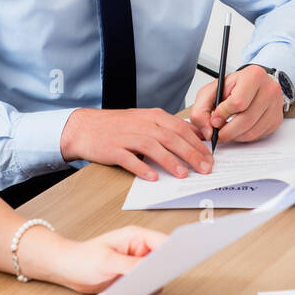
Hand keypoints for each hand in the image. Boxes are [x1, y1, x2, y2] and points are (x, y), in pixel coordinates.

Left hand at [46, 226, 167, 294]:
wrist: (66, 270)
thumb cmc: (81, 258)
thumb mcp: (106, 261)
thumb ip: (131, 265)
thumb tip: (152, 270)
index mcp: (137, 237)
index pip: (165, 242)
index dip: (176, 251)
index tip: (180, 262)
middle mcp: (140, 251)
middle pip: (164, 262)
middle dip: (159, 275)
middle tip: (149, 283)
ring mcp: (137, 266)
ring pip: (156, 279)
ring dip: (147, 288)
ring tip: (130, 291)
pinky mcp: (132, 279)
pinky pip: (145, 290)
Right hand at [61, 107, 211, 180]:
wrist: (85, 127)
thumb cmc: (118, 125)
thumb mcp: (146, 120)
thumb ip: (169, 127)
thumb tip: (196, 136)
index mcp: (153, 116)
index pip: (181, 128)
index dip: (198, 143)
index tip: (210, 156)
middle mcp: (143, 124)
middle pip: (172, 138)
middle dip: (191, 154)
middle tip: (205, 168)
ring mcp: (127, 136)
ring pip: (154, 147)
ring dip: (171, 161)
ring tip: (183, 174)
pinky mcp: (113, 149)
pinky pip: (130, 159)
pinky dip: (142, 168)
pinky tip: (153, 177)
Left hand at [189, 65, 284, 143]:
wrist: (252, 85)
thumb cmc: (233, 87)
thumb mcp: (211, 91)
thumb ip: (201, 110)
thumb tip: (207, 131)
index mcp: (253, 76)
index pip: (238, 102)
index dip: (223, 114)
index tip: (215, 119)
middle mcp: (269, 89)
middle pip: (246, 120)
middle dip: (227, 131)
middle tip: (218, 132)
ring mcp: (276, 105)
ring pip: (252, 131)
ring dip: (235, 136)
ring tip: (227, 131)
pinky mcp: (277, 120)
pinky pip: (259, 136)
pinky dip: (245, 137)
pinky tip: (239, 129)